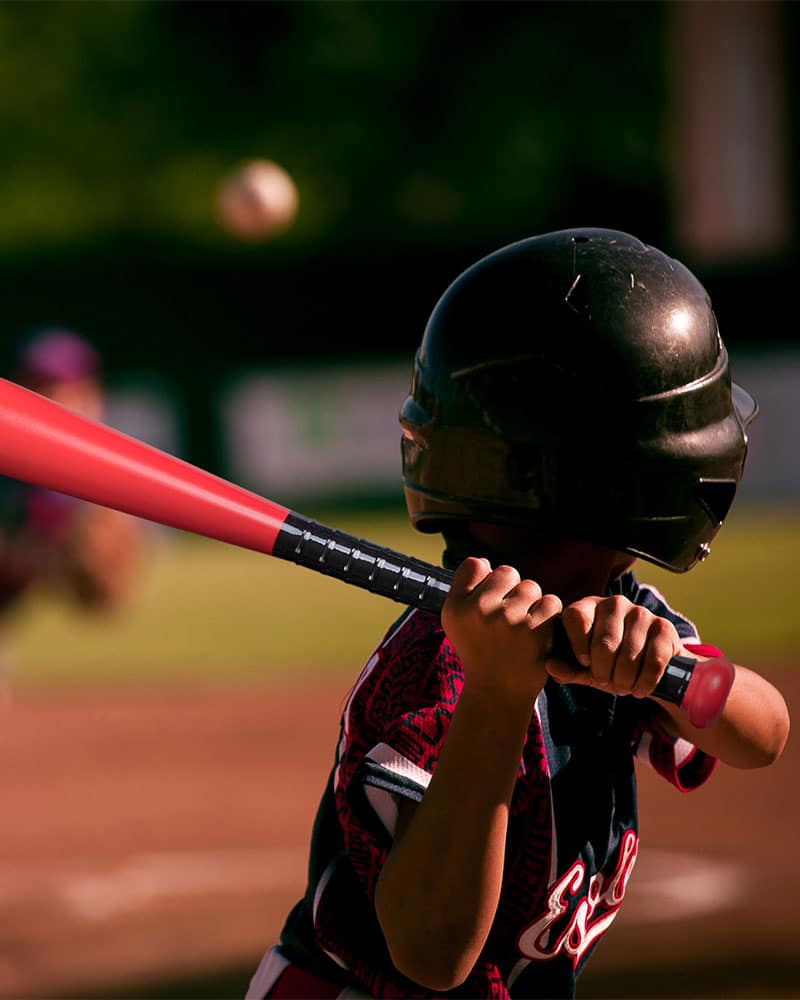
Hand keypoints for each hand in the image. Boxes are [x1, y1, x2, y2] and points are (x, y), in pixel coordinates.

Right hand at [441, 557, 562, 700]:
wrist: (498, 692)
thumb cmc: (480, 650)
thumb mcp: (456, 622)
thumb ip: (466, 588)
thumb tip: (486, 563)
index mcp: (456, 607)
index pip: (475, 565)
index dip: (487, 580)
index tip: (488, 602)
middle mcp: (478, 610)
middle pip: (507, 572)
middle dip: (512, 591)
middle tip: (507, 620)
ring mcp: (508, 619)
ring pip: (531, 587)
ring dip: (532, 604)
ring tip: (521, 629)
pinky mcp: (535, 630)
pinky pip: (550, 602)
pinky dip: (548, 616)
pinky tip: (537, 634)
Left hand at [546, 595, 683, 697]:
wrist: (649, 664)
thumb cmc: (609, 663)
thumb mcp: (585, 668)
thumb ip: (567, 668)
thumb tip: (549, 666)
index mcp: (588, 606)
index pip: (576, 617)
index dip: (578, 645)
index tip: (584, 664)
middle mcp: (614, 603)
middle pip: (604, 643)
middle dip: (604, 672)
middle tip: (606, 682)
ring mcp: (641, 612)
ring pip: (629, 655)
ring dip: (624, 681)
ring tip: (622, 686)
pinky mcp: (664, 627)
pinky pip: (653, 662)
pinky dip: (644, 683)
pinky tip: (640, 688)